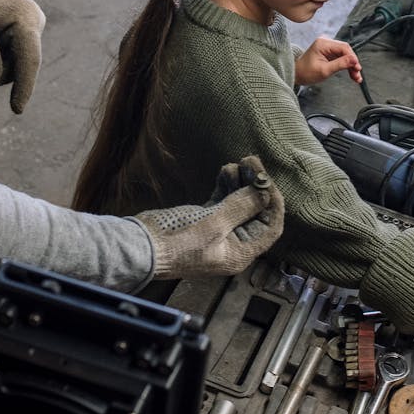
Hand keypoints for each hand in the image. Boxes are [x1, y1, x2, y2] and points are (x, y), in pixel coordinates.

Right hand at [139, 156, 284, 277]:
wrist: (141, 248)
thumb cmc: (176, 243)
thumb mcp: (213, 224)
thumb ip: (241, 207)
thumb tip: (264, 192)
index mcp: (241, 252)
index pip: (270, 226)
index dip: (272, 201)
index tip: (266, 178)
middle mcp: (233, 243)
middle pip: (255, 211)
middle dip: (255, 186)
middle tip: (250, 161)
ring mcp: (218, 231)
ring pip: (239, 203)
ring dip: (240, 182)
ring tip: (236, 164)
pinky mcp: (204, 220)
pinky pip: (223, 201)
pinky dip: (226, 185)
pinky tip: (225, 171)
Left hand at [294, 36, 362, 85]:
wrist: (297, 74)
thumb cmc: (306, 72)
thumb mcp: (324, 70)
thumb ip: (340, 64)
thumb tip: (354, 60)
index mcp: (323, 43)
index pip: (343, 48)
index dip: (352, 58)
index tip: (357, 67)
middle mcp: (326, 42)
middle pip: (346, 51)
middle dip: (353, 63)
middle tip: (357, 74)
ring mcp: (328, 47)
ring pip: (345, 55)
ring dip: (351, 66)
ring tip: (356, 77)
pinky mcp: (329, 53)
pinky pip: (342, 58)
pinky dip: (347, 66)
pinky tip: (352, 74)